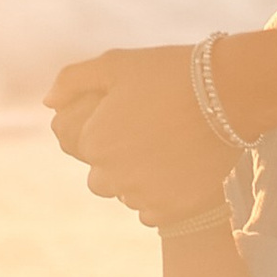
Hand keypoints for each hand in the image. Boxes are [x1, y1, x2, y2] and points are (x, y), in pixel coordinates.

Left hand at [45, 45, 229, 220]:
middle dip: (118, 157)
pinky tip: (178, 168)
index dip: (107, 124)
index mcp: (94, 141)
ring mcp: (143, 195)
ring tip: (169, 147)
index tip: (133, 112)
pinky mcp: (172, 210)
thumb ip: (73, 81)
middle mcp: (112, 175)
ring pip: (127, 194)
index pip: (81, 143)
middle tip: (151, 131)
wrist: (229, 95)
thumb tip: (48, 101)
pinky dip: (161, 195)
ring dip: (139, 178)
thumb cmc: (169, 74)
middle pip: (101, 174)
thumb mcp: (116, 64)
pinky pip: (151, 211)